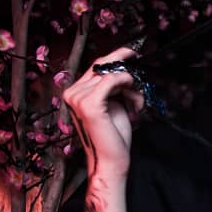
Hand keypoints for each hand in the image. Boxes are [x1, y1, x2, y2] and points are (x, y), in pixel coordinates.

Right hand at [63, 46, 145, 178]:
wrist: (112, 159)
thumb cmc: (114, 135)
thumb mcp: (115, 104)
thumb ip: (114, 87)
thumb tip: (125, 69)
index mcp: (75, 92)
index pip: (95, 66)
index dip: (114, 56)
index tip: (132, 51)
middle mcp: (72, 92)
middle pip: (102, 67)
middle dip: (125, 70)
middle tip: (139, 64)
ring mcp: (78, 98)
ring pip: (110, 74)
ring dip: (130, 86)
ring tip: (137, 104)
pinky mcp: (89, 104)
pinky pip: (111, 80)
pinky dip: (126, 82)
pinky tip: (133, 94)